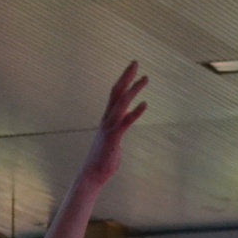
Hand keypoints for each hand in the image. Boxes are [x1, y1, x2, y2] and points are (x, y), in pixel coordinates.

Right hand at [79, 63, 147, 186]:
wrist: (92, 175)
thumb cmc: (103, 161)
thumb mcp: (113, 142)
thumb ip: (118, 131)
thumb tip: (122, 128)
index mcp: (107, 119)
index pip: (115, 95)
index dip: (123, 80)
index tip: (132, 68)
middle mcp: (107, 120)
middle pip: (116, 93)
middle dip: (126, 77)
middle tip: (135, 62)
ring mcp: (109, 128)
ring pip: (121, 104)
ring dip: (133, 90)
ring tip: (145, 79)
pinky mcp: (114, 139)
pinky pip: (125, 123)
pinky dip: (135, 113)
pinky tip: (145, 104)